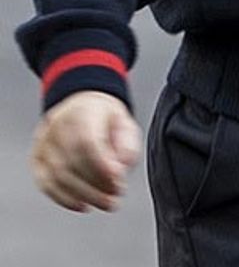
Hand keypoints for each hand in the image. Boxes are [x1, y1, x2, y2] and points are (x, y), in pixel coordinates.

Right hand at [32, 91, 140, 211]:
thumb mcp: (125, 125)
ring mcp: (43, 143)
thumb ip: (126, 147)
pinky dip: (63, 198)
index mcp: (82, 112)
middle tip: (115, 199)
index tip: (118, 183)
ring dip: (83, 195)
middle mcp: (56, 127)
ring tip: (106, 203)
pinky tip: (82, 205)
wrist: (81, 108)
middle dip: (95, 186)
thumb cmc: (106, 121)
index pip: (86, 143)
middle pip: (71, 162)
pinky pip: (45, 183)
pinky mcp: (36, 159)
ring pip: (57, 176)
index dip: (102, 167)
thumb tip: (119, 172)